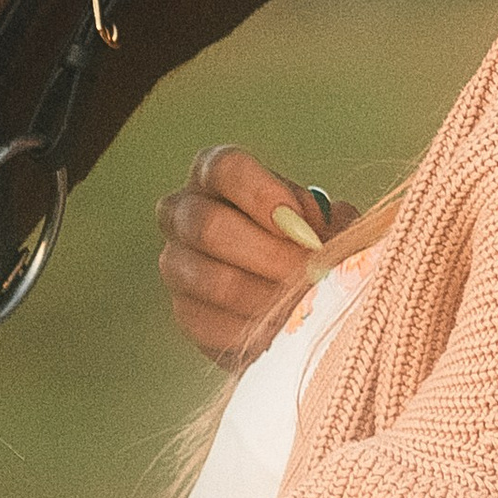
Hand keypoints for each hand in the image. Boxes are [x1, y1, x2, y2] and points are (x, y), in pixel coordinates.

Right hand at [157, 145, 355, 367]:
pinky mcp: (185, 312)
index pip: (224, 168)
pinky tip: (286, 328)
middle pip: (208, 225)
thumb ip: (321, 220)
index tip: (301, 224)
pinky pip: (213, 323)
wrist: (294, 295)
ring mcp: (176, 263)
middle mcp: (183, 212)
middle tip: (313, 273)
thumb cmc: (309, 241)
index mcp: (215, 175)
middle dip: (270, 254)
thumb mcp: (321, 220)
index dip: (261, 194)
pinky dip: (255, 330)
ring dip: (268, 296)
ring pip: (213, 280)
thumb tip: (317, 237)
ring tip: (307, 304)